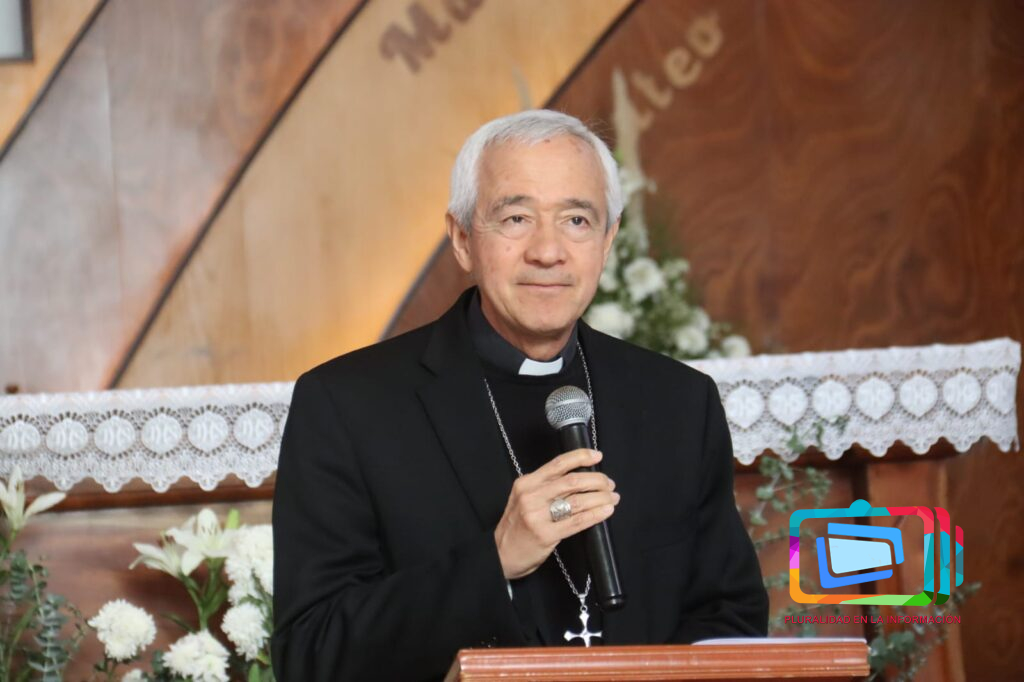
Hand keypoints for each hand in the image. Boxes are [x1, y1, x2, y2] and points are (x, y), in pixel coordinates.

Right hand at [493, 448, 619, 579]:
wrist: (499, 555)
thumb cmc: (516, 526)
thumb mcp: (523, 499)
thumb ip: (545, 487)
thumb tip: (578, 478)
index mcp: (526, 483)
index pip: (558, 464)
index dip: (580, 457)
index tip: (597, 456)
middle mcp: (531, 496)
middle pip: (572, 481)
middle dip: (597, 480)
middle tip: (609, 484)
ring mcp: (537, 516)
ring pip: (577, 500)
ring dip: (600, 497)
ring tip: (612, 498)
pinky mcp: (546, 535)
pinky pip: (577, 521)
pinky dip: (595, 514)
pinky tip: (606, 511)